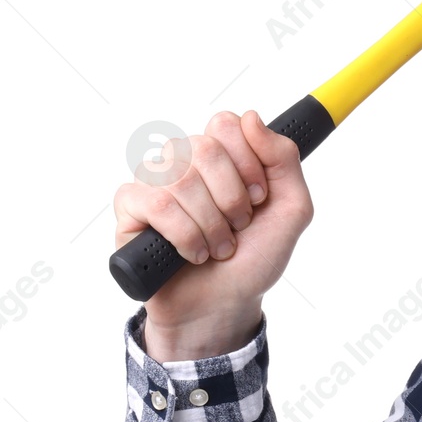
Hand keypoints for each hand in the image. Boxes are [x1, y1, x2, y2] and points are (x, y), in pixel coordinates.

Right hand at [113, 109, 313, 334]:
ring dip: (211, 224)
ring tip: (218, 247)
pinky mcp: (129, 209)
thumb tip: (252, 117)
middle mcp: (184, 162)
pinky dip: (184, 235)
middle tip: (238, 227)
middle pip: (203, 148)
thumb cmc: (254, 259)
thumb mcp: (292, 211)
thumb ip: (284, 160)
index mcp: (220, 157)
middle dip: (231, 199)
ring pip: (179, 179)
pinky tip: (193, 253)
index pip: (225, 125)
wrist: (226, 304)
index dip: (248, 162)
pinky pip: (153, 203)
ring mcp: (154, 183)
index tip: (259, 197)